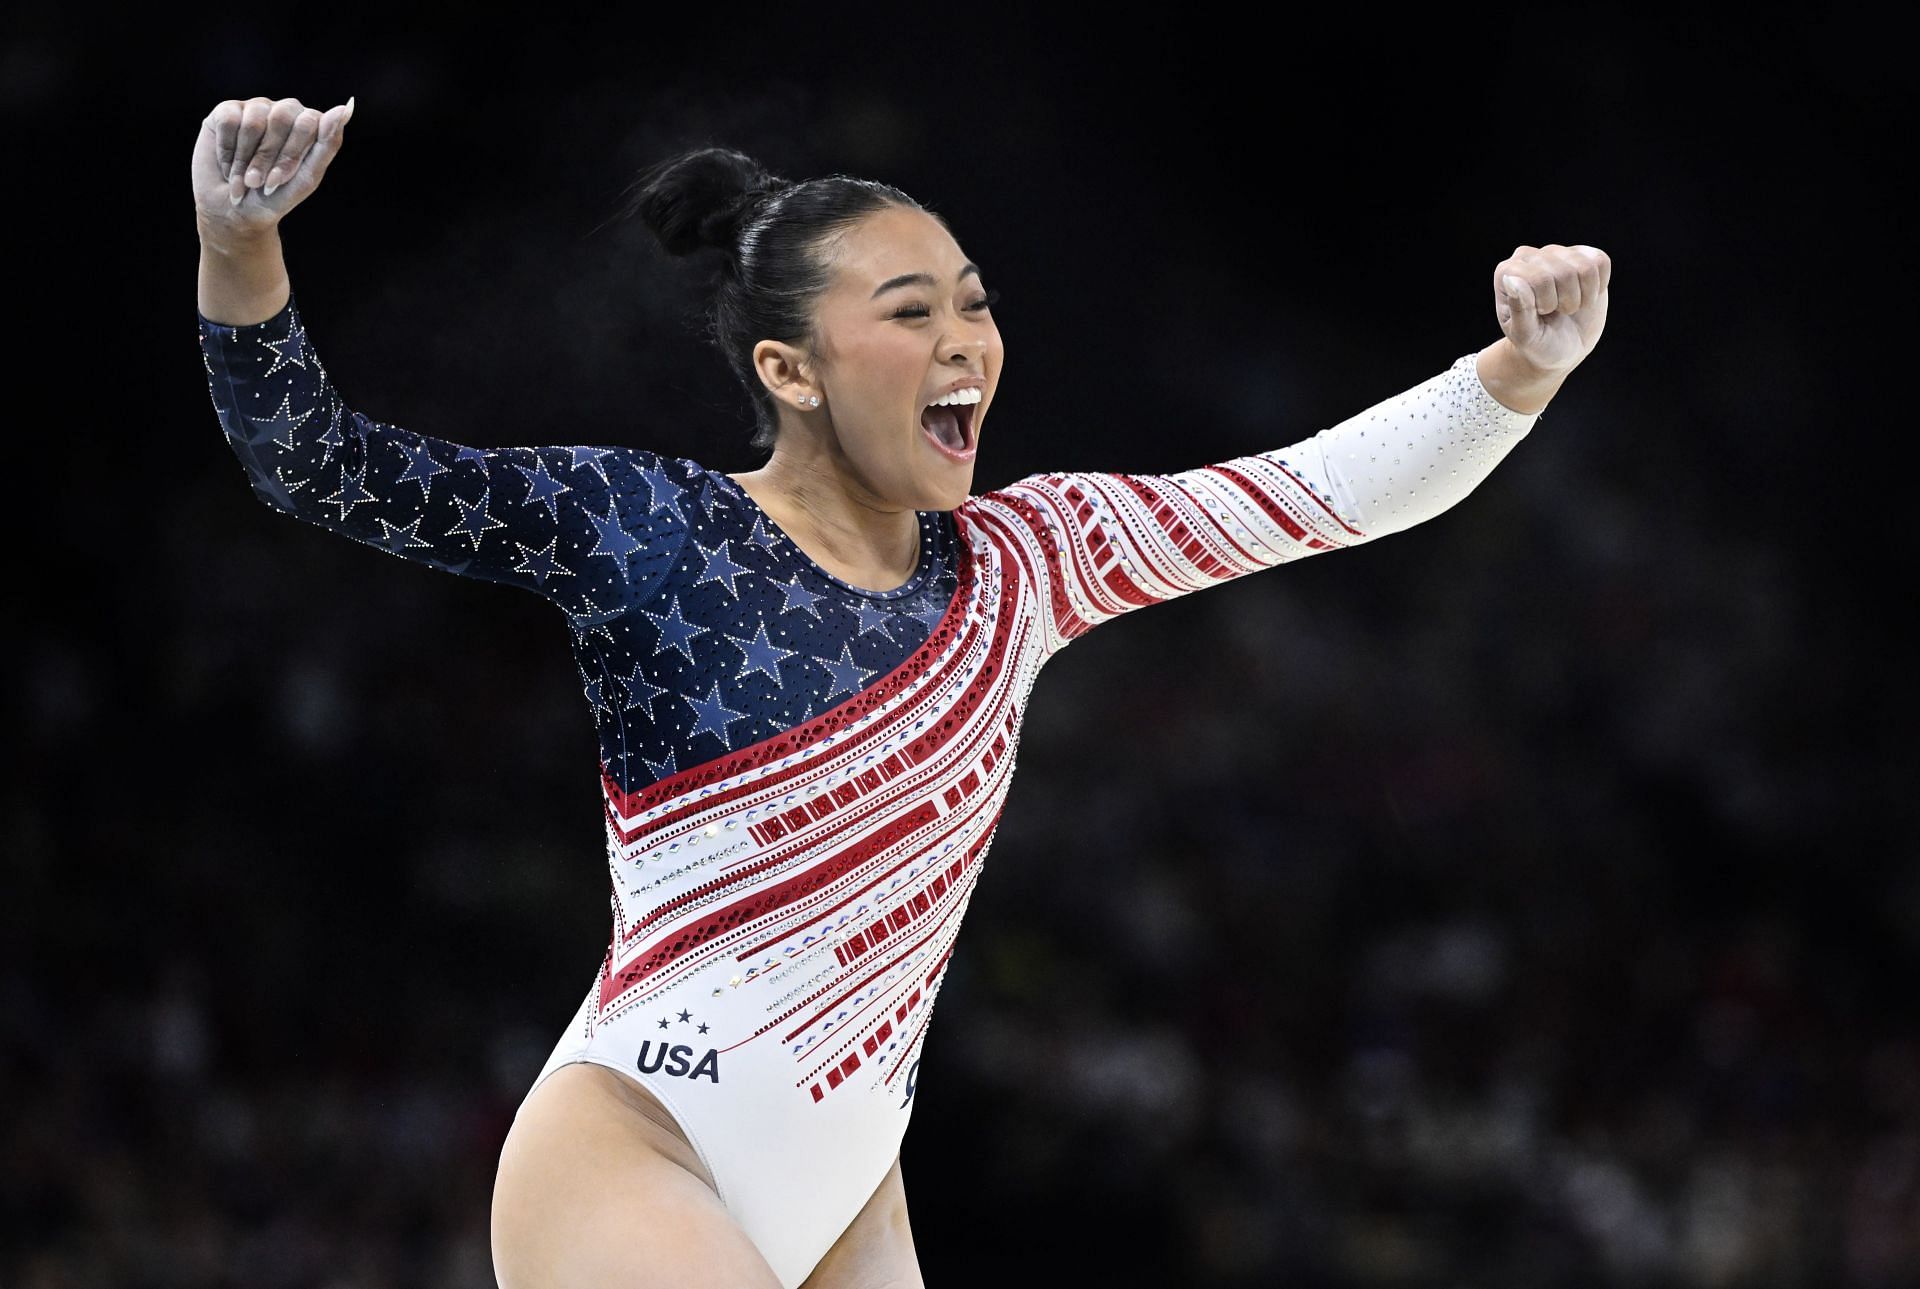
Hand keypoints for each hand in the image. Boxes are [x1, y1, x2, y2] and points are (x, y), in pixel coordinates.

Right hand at [192, 96, 353, 240]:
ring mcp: (256, 108)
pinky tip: (228, 166)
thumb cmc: (275, 196)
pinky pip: (229, 121)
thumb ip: (328, 144)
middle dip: (268, 157)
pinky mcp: (226, 111)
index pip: (308, 123)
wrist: (234, 211)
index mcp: (309, 125)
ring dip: (246, 159)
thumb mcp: (307, 176)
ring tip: (244, 180)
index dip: (292, 153)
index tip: (280, 181)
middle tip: (259, 183)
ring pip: (254, 121)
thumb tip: (345, 108)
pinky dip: (227, 150)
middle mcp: (284, 111)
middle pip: (281, 117)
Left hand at [1492, 244, 1609, 375]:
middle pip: (1565, 273)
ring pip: (1586, 267)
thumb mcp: (1525, 335)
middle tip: (1555, 313)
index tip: (1539, 314)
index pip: (1541, 279)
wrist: (1560, 349)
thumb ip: (1518, 309)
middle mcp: (1529, 256)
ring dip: (1583, 296)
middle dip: (1566, 302)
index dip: (1547, 303)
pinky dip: (1599, 286)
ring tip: (1568, 305)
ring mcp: (1556, 252)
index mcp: (1507, 272)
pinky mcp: (1582, 255)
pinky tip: (1584, 295)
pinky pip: (1601, 262)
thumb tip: (1511, 278)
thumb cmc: (1537, 343)